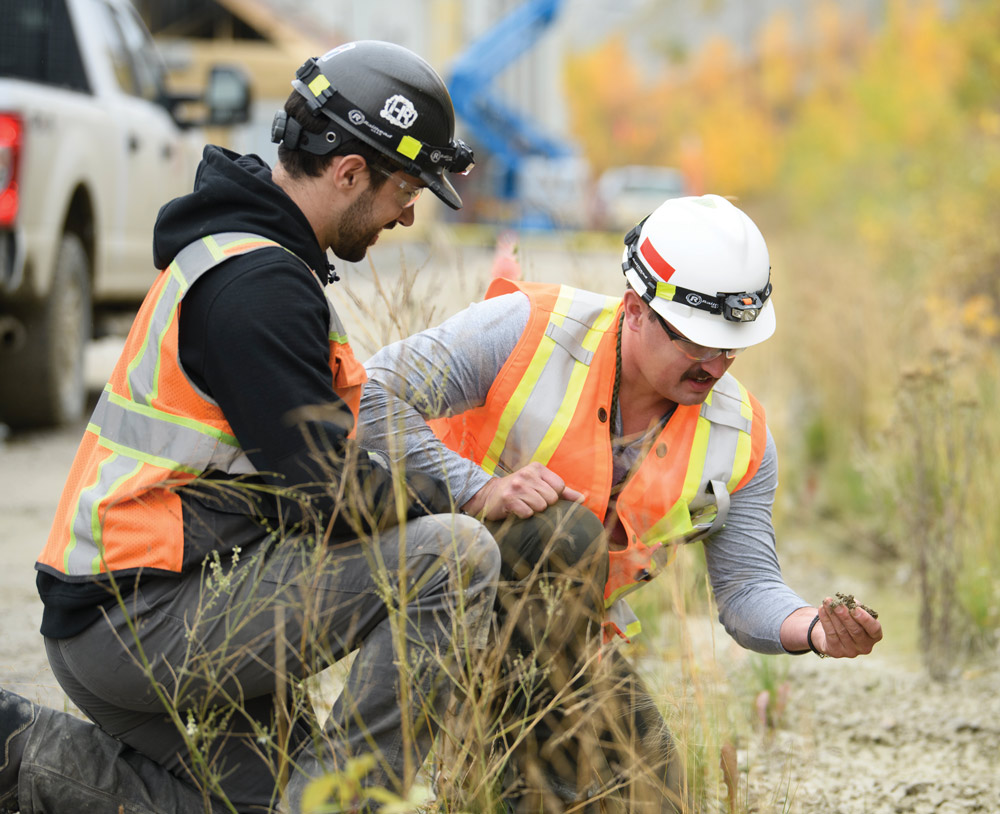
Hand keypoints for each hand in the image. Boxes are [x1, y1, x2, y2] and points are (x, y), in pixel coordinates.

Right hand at [460, 462, 584, 519]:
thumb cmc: (519, 491)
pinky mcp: (508, 499)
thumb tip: (583, 499)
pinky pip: (527, 513)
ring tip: (524, 505)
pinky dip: (524, 515)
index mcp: (537, 468)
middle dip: (544, 504)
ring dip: (533, 510)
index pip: (559, 486)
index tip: (541, 495)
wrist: (488, 495)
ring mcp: (516, 486)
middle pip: (551, 498)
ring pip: (541, 506)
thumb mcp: (540, 485)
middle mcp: (527, 474)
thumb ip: (563, 492)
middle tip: (531, 502)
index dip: (554, 496)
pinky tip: (516, 510)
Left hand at [812, 596, 882, 657]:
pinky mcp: (836, 652)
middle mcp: (865, 646)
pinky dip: (825, 620)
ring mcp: (851, 651)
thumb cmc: (849, 620)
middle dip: (845, 616)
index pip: (874, 629)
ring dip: (833, 615)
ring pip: (841, 631)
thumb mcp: (855, 613)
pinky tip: (822, 609)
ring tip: (827, 603)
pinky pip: (830, 634)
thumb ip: (855, 606)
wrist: (833, 633)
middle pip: (855, 631)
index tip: (855, 609)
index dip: (865, 619)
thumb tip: (849, 602)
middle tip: (836, 604)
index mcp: (874, 636)